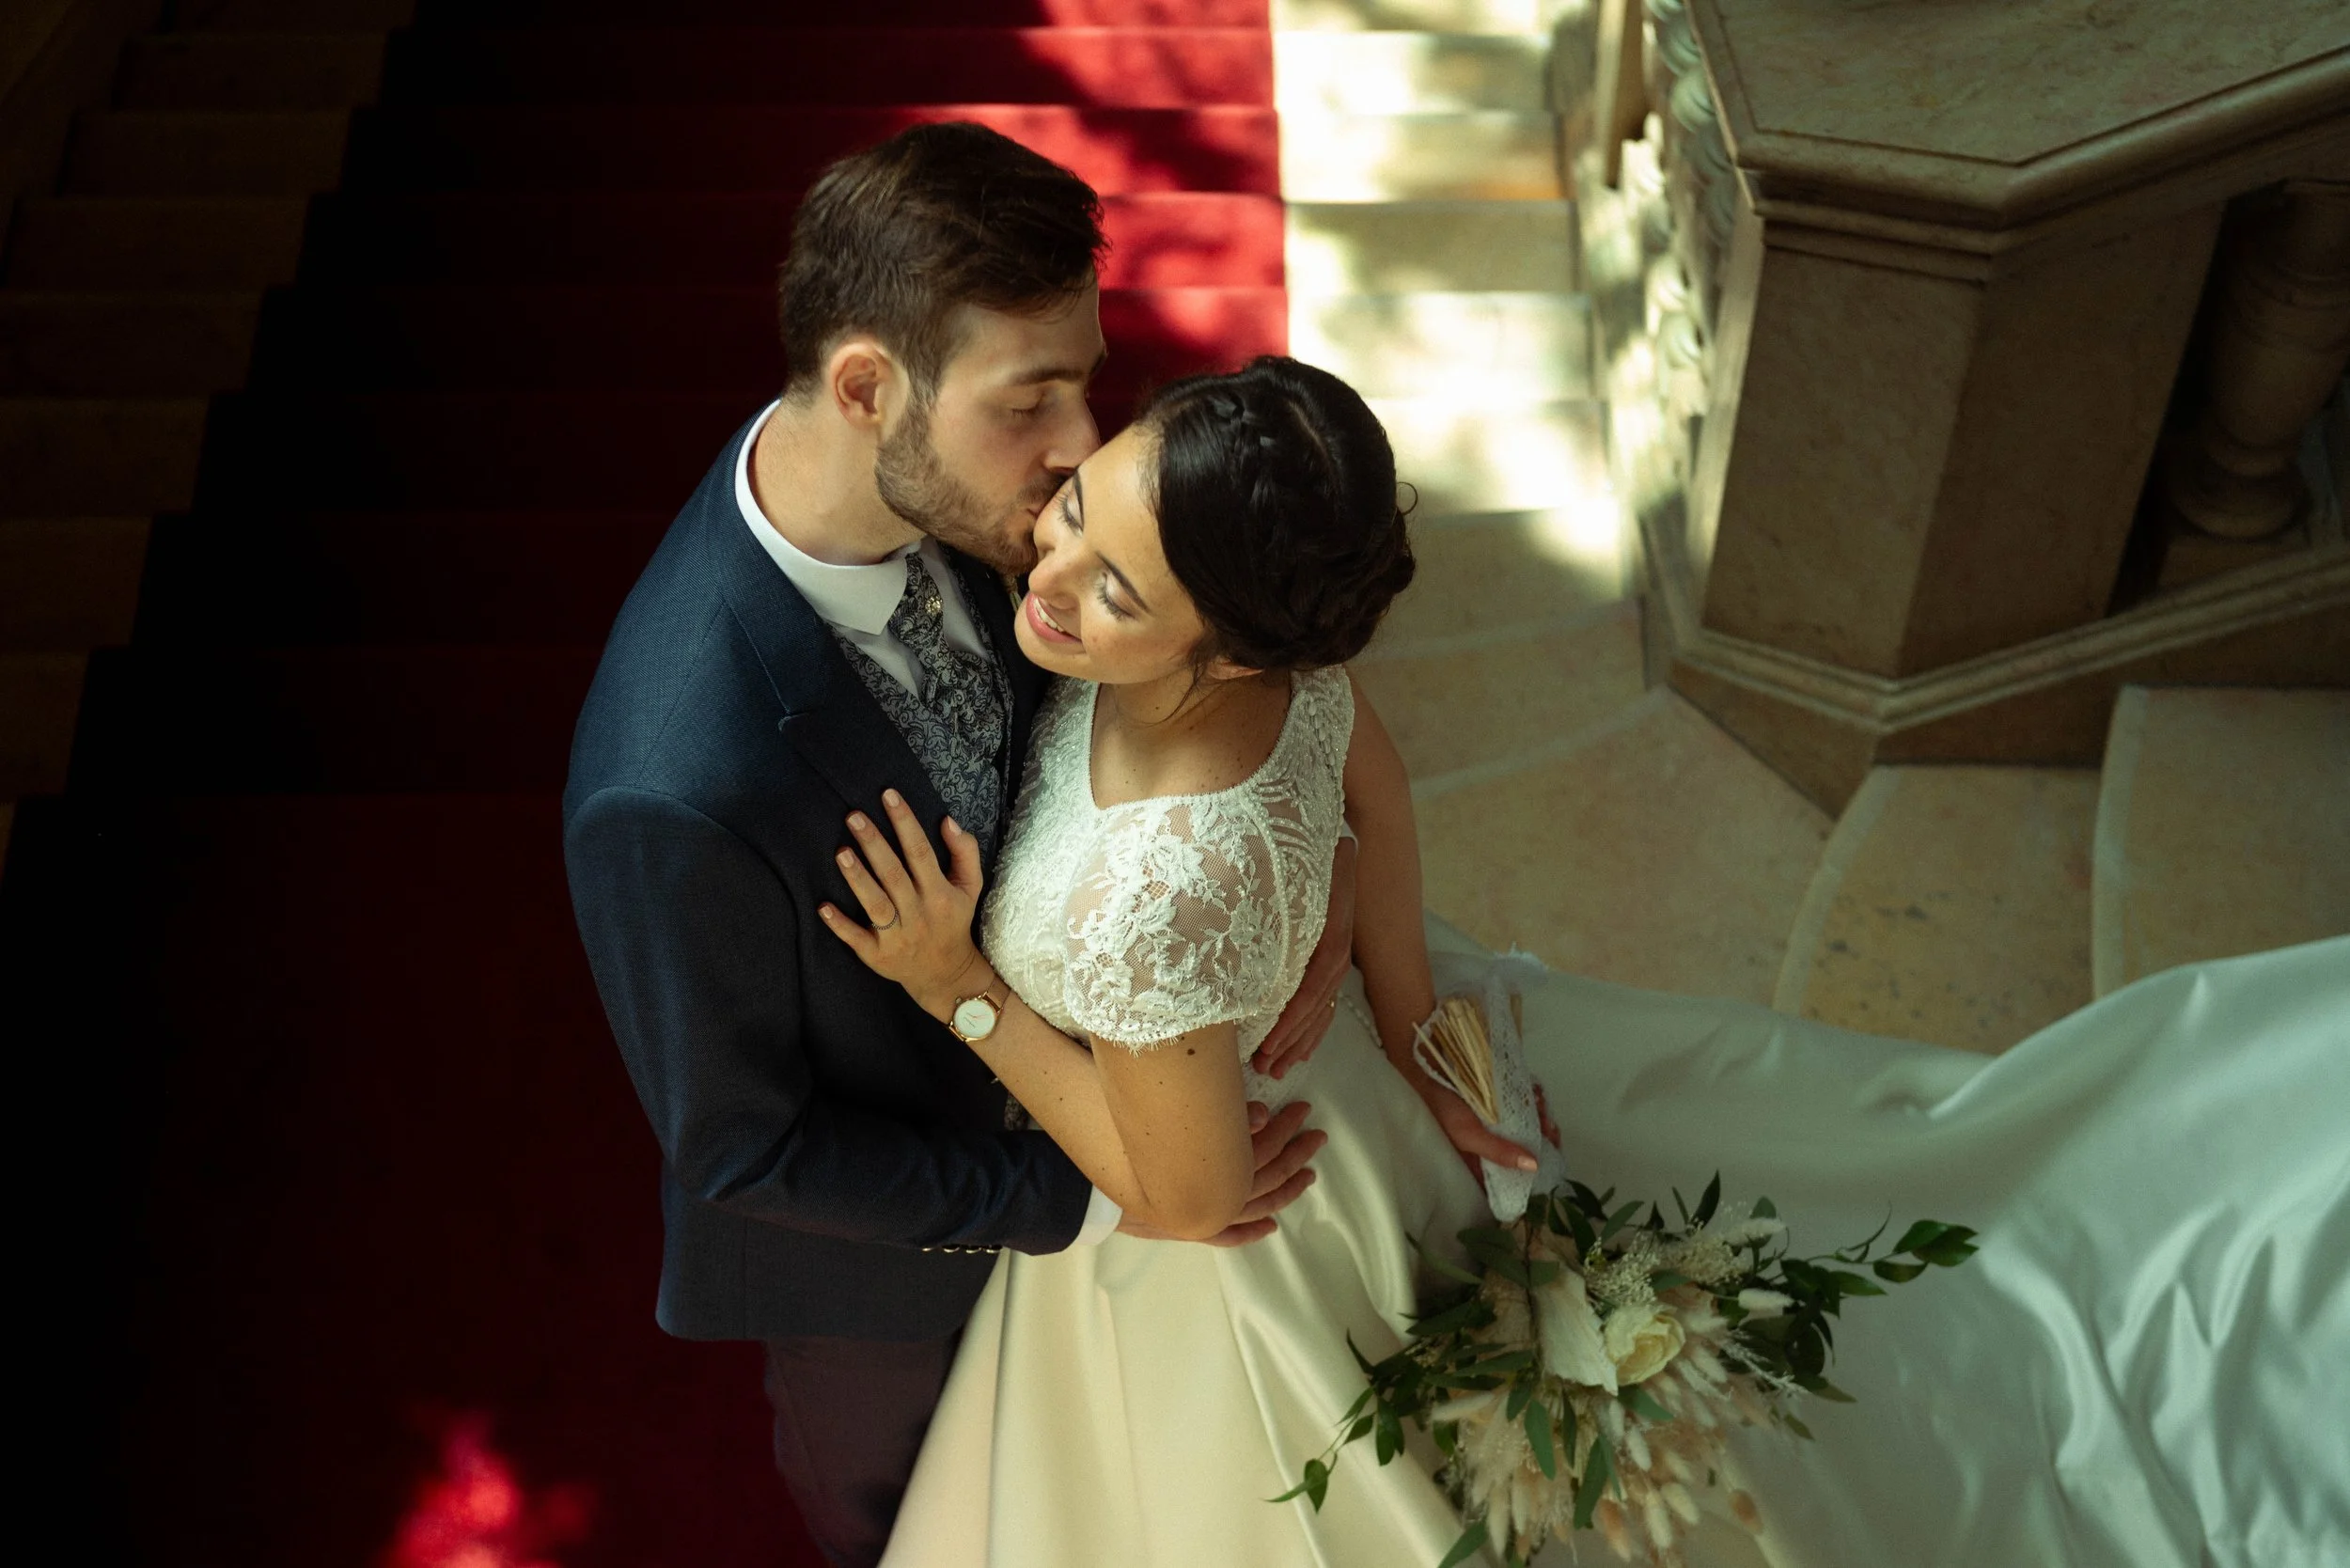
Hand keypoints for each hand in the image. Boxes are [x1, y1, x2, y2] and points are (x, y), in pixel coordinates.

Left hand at [819, 789, 988, 1019]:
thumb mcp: (970, 887)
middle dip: (874, 843)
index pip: (921, 852)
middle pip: (893, 874)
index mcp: (940, 893)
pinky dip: (840, 924)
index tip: (888, 795)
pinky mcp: (877, 955)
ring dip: (857, 878)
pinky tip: (822, 906)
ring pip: (875, 904)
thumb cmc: (953, 920)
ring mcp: (897, 936)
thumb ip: (964, 851)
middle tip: (854, 816)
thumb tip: (947, 820)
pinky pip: (857, 939)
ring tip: (841, 852)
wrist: (946, 974)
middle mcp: (918, 913)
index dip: (905, 823)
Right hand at [1117, 1100, 1325, 1246]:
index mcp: (1206, 1166)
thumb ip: (1209, 1118)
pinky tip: (1269, 1228)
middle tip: (1316, 1136)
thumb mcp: (1161, 1125)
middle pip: (1263, 1174)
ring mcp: (1200, 1216)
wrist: (1083, 1187)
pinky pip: (1226, 1236)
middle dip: (1293, 1154)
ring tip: (1308, 1175)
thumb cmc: (1116, 1145)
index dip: (1282, 1129)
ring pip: (1254, 1204)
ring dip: (1284, 1191)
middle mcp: (1208, 1195)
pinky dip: (1248, 1232)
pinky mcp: (1187, 1229)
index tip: (1298, 1109)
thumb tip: (1261, 1113)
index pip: (1256, 1147)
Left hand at [1252, 836, 1357, 1078]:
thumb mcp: (1291, 858)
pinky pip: (1326, 1000)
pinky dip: (1311, 1029)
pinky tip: (1295, 1053)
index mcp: (1329, 918)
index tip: (1267, 1041)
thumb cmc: (1290, 841)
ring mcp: (1337, 946)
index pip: (1316, 975)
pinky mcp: (1329, 953)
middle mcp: (1338, 936)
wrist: (1324, 831)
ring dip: (1300, 1040)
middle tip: (1262, 1066)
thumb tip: (1273, 892)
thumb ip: (1286, 875)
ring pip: (1323, 1004)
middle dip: (1291, 1037)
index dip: (1294, 1013)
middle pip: (1319, 997)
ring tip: (1274, 1069)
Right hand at [1398, 1060, 1540, 1184]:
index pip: (1513, 1172)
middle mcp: (1491, 1144)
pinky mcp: (1497, 1101)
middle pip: (1525, 1147)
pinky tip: (1535, 1093)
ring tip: (1540, 1105)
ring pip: (1527, 1125)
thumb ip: (1497, 1151)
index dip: (1535, 1166)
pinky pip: (1522, 1104)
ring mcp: (1496, 1122)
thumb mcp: (1467, 1134)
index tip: (1550, 1153)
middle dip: (1541, 1137)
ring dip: (1538, 1116)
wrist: (1425, 1073)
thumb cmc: (1441, 1110)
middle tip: (1549, 1126)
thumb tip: (1533, 1166)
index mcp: (1482, 1162)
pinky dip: (1531, 1099)